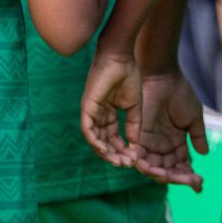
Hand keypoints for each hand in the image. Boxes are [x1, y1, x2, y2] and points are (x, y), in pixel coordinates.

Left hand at [81, 45, 141, 167]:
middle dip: (115, 154)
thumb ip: (134, 123)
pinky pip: (88, 130)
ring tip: (117, 161)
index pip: (113, 137)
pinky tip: (105, 150)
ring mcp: (91, 112)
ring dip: (106, 152)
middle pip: (104, 141)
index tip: (134, 158)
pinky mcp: (86, 108)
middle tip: (126, 164)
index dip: (123, 148)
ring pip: (95, 139)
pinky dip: (95, 141)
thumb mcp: (135, 104)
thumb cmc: (128, 75)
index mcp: (109, 113)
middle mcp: (97, 115)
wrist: (121, 58)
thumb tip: (134, 143)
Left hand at [133, 71, 208, 191]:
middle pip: (168, 170)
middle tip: (192, 182)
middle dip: (179, 178)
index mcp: (176, 144)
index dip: (189, 176)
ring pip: (154, 168)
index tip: (199, 184)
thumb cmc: (180, 94)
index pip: (182, 165)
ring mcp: (149, 144)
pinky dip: (146, 166)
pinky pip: (139, 158)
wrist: (164, 78)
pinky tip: (157, 171)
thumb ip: (197, 136)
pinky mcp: (137, 138)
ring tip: (174, 178)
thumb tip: (205, 153)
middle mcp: (162, 147)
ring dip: (163, 175)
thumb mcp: (193, 117)